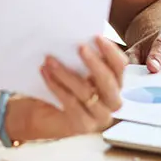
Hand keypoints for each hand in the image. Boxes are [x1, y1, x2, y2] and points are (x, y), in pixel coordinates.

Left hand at [6, 38, 128, 141]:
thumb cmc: (60, 85)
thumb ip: (81, 57)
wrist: (40, 113)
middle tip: (79, 47)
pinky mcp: (83, 126)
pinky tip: (45, 73)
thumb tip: (79, 34)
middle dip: (95, 63)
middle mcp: (112, 101)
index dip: (111, 51)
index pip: (120, 66)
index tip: (96, 37)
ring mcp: (99, 116)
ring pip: (87, 92)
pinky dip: (56, 86)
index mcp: (114, 83)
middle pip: (109, 82)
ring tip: (50, 59)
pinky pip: (70, 103)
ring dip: (66, 73)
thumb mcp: (74, 68)